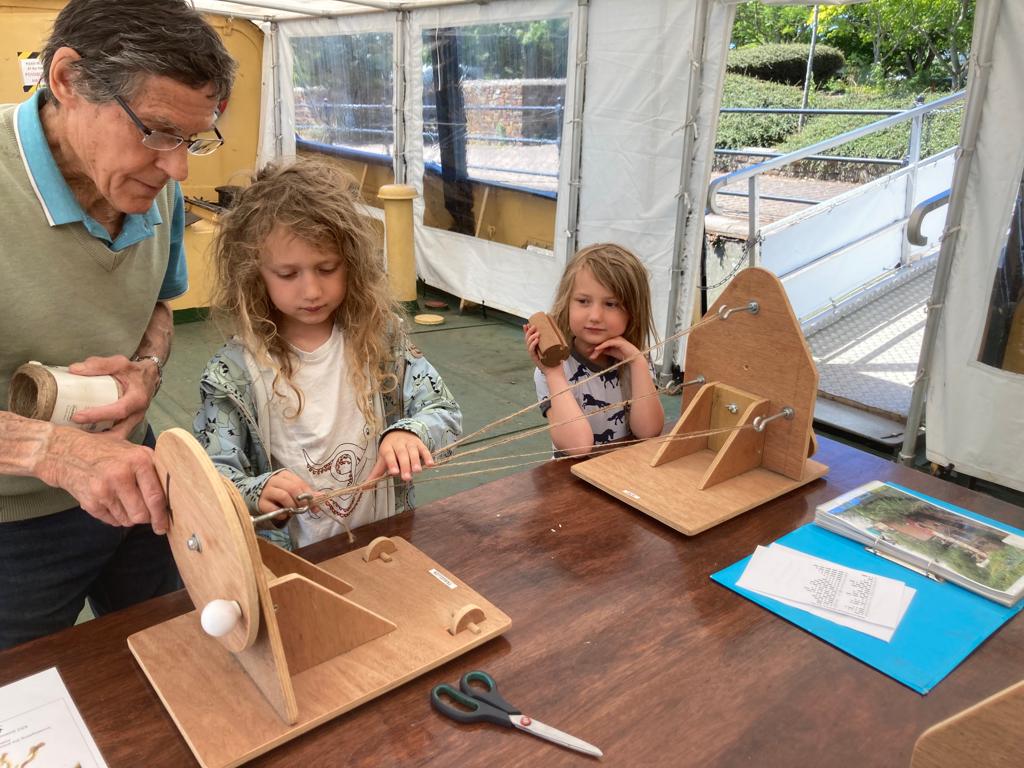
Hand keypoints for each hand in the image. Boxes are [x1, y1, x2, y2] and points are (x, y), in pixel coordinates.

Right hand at [39, 426, 168, 532]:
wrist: (65, 453)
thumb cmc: (104, 451)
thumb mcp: (132, 449)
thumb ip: (154, 466)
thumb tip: (179, 488)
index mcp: (139, 459)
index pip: (156, 495)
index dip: (162, 514)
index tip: (165, 524)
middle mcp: (122, 474)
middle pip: (143, 513)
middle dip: (147, 518)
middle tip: (146, 516)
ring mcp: (105, 489)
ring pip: (128, 520)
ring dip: (130, 517)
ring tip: (124, 502)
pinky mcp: (91, 502)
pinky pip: (113, 521)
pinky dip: (115, 516)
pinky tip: (111, 502)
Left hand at [69, 355, 158, 438]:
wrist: (149, 377)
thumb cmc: (134, 371)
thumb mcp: (120, 363)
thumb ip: (99, 364)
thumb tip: (74, 370)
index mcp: (138, 399)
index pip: (119, 410)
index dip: (98, 415)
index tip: (77, 416)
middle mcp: (137, 414)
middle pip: (118, 432)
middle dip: (97, 438)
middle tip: (74, 439)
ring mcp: (132, 422)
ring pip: (116, 438)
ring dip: (98, 442)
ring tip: (76, 442)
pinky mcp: (126, 425)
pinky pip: (114, 435)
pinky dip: (100, 438)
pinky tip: (83, 438)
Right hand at [258, 470, 313, 517]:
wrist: (260, 497)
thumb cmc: (281, 492)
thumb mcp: (294, 491)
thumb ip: (307, 494)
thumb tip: (322, 496)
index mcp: (285, 475)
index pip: (300, 483)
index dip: (309, 494)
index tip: (313, 504)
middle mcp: (275, 480)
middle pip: (292, 488)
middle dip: (301, 500)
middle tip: (303, 508)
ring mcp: (266, 491)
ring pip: (283, 496)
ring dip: (292, 506)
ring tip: (293, 511)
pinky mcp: (261, 502)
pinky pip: (272, 508)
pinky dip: (281, 514)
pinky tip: (284, 515)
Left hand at [369, 430, 433, 481]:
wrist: (400, 432)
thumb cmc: (390, 450)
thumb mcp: (382, 459)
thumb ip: (376, 473)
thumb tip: (364, 487)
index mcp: (387, 447)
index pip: (389, 455)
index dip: (392, 463)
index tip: (394, 473)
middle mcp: (398, 444)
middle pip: (402, 454)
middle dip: (405, 466)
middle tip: (407, 477)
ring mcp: (410, 443)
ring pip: (413, 451)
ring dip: (415, 461)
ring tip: (417, 471)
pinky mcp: (420, 443)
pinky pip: (424, 449)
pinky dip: (427, 456)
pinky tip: (430, 464)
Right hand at [523, 323, 561, 370]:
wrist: (556, 372)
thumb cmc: (556, 360)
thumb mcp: (555, 348)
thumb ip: (555, 341)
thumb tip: (558, 329)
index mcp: (536, 347)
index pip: (529, 337)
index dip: (527, 331)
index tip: (527, 324)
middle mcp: (533, 350)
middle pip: (527, 339)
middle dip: (529, 331)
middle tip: (534, 326)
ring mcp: (533, 354)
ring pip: (528, 344)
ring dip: (531, 337)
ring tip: (537, 333)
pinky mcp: (535, 358)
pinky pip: (532, 350)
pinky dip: (533, 344)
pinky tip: (536, 340)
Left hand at [591, 336, 640, 362]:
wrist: (633, 357)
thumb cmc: (623, 354)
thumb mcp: (611, 352)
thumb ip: (604, 350)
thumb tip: (596, 350)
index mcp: (612, 340)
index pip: (601, 342)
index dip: (593, 347)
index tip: (588, 352)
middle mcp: (614, 338)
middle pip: (601, 342)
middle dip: (594, 347)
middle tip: (587, 352)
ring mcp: (617, 339)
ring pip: (604, 342)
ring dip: (597, 348)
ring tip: (592, 353)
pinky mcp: (619, 341)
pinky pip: (609, 342)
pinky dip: (602, 345)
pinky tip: (597, 349)